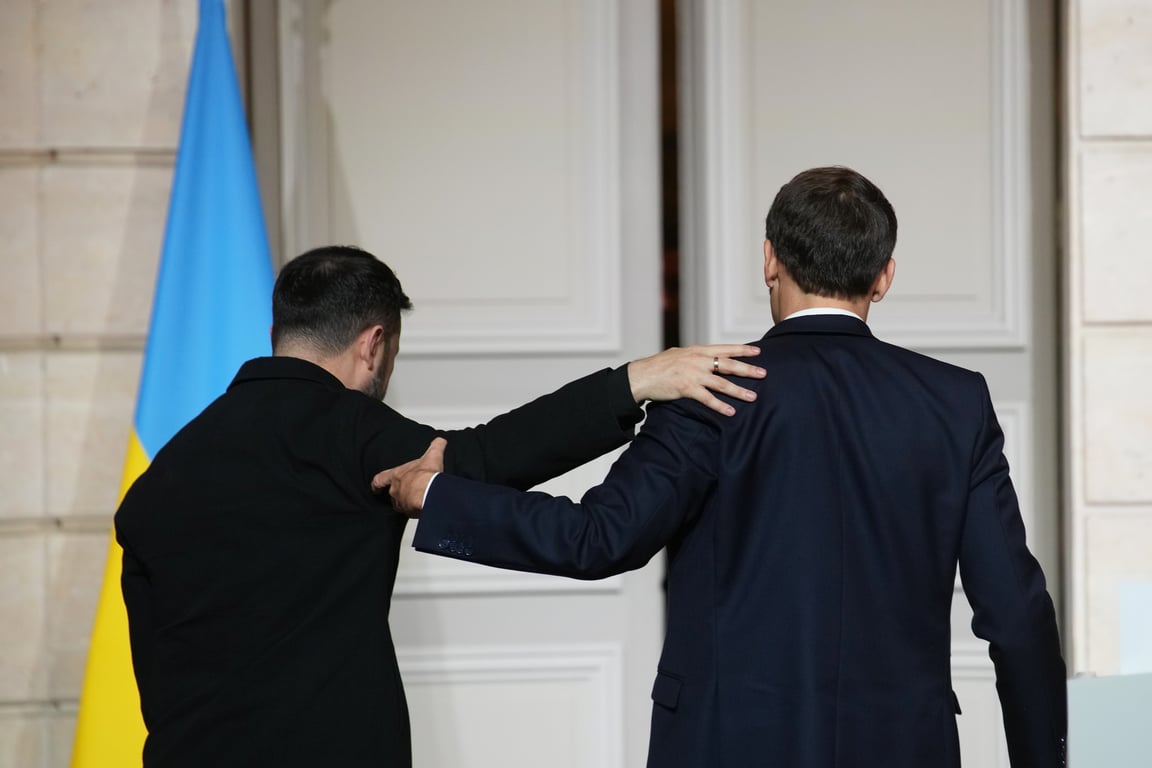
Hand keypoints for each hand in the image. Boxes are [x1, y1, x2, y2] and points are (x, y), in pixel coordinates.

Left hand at [371, 437, 446, 517]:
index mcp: (396, 476)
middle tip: (404, 492)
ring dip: (405, 502)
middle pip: (391, 493)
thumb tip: (441, 440)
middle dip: (397, 493)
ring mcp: (401, 502)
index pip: (380, 479)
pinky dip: (413, 510)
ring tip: (414, 501)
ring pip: (399, 504)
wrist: (429, 492)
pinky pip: (409, 512)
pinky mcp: (409, 512)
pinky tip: (420, 508)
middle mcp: (395, 490)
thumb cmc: (426, 475)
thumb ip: (436, 446)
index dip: (377, 483)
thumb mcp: (432, 456)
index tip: (375, 487)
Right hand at [627, 344, 763, 415]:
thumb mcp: (679, 354)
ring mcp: (693, 374)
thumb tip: (707, 357)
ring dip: (739, 391)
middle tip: (764, 373)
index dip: (742, 350)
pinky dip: (720, 406)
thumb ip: (695, 356)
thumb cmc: (659, 365)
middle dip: (748, 369)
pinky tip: (730, 412)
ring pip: (722, 383)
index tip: (758, 351)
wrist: (642, 375)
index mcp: (697, 350)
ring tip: (753, 396)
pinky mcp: (687, 389)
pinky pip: (708, 399)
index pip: (725, 348)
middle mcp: (698, 360)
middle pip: (729, 365)